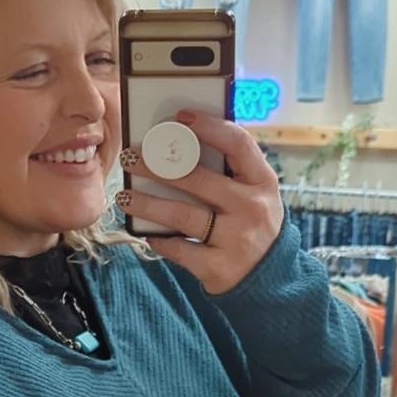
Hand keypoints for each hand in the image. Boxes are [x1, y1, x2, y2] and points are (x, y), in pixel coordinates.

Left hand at [117, 111, 283, 296]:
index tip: (180, 118)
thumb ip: (231, 172)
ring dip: (148, 203)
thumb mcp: (255, 195)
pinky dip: (158, 239)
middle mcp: (252, 208)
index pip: (238, 144)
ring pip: (182, 214)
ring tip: (125, 197)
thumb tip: (181, 146)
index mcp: (263, 182)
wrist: (271, 278)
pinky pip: (179, 249)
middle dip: (158, 166)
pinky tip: (145, 233)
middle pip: (198, 179)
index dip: (209, 127)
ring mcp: (236, 239)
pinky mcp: (218, 267)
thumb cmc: (253, 225)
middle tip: (131, 158)